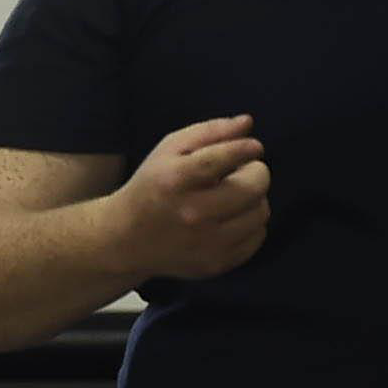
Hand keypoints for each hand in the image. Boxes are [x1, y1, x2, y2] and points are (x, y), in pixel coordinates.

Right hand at [107, 113, 271, 279]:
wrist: (127, 239)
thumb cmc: (153, 185)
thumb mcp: (170, 150)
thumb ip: (209, 132)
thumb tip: (248, 123)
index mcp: (175, 181)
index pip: (222, 160)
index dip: (245, 149)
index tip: (254, 146)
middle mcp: (192, 215)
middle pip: (252, 188)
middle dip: (256, 173)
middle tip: (243, 171)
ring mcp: (206, 244)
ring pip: (260, 212)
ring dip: (255, 198)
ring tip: (234, 195)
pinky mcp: (216, 264)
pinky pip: (257, 237)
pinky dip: (251, 223)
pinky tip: (232, 217)